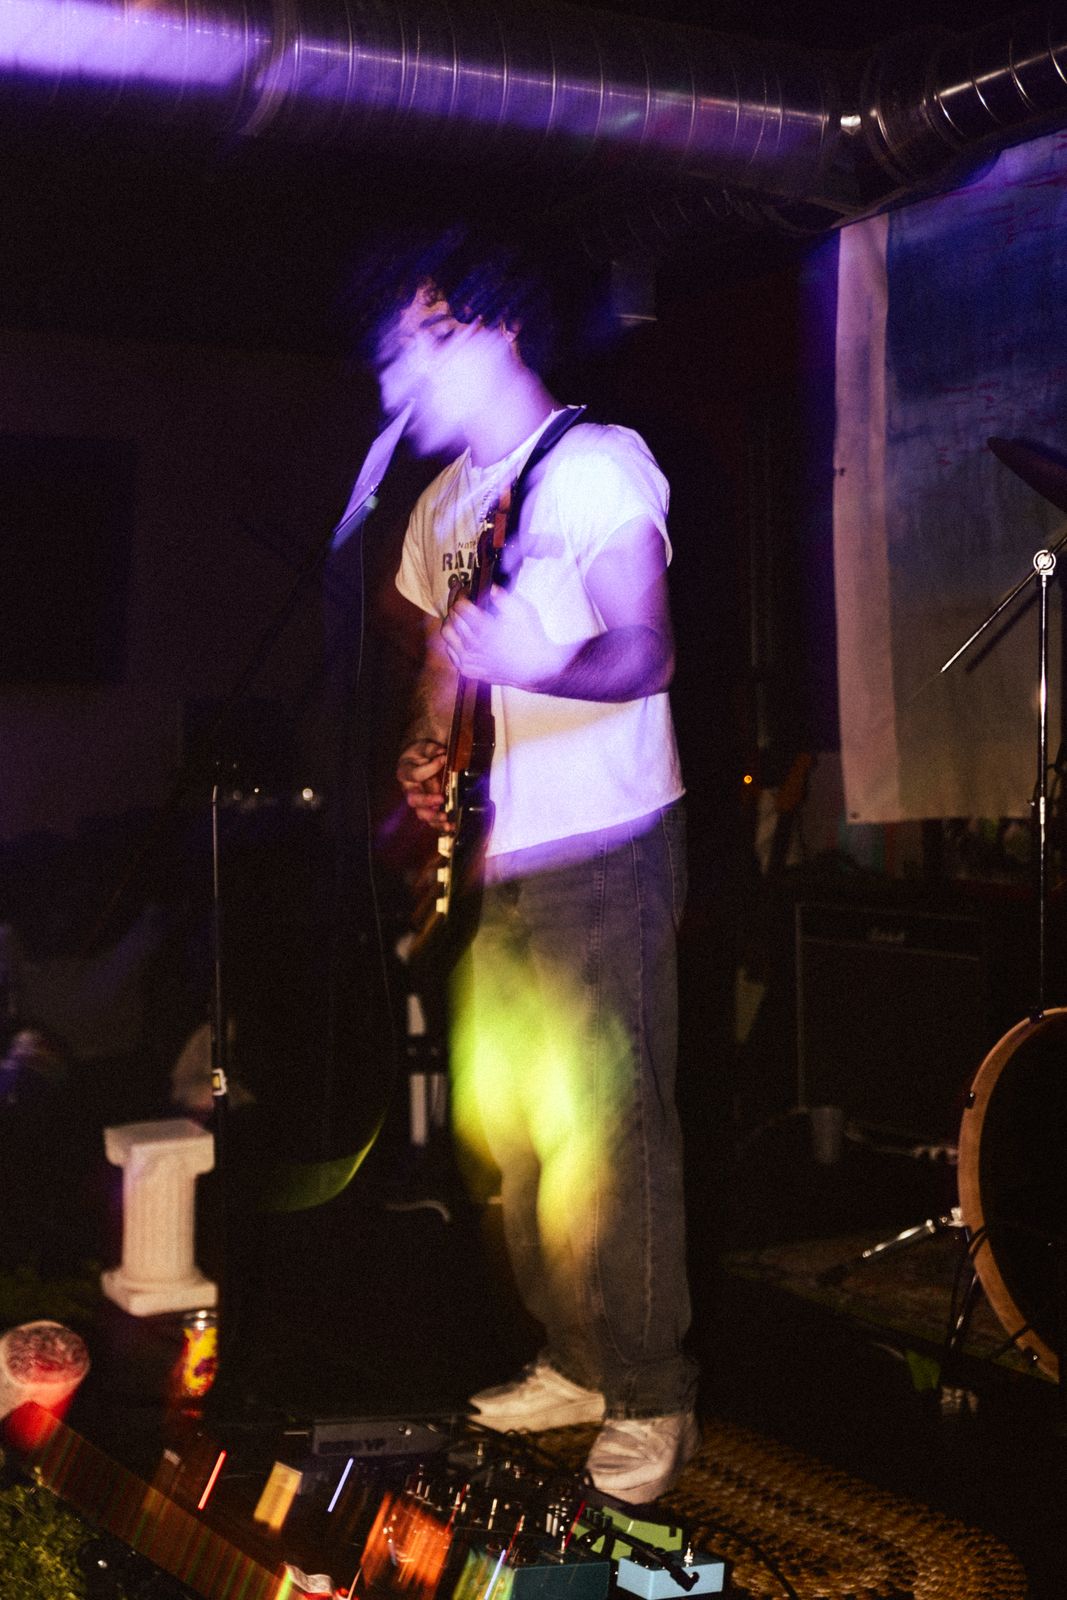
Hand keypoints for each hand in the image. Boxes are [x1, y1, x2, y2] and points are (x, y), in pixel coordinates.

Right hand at [397, 739, 451, 829]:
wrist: (417, 760)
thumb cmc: (419, 754)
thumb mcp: (423, 747)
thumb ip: (431, 749)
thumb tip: (441, 753)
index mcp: (405, 772)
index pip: (415, 774)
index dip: (429, 768)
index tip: (443, 759)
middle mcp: (409, 789)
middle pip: (413, 800)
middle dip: (427, 801)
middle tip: (441, 799)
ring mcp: (418, 800)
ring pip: (421, 813)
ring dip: (434, 818)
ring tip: (446, 819)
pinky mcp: (426, 807)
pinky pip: (431, 819)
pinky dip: (440, 824)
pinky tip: (450, 826)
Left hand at [440, 590, 566, 690]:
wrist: (535, 668)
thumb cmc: (530, 637)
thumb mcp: (522, 610)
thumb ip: (502, 596)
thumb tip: (489, 587)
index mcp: (484, 628)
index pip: (459, 604)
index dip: (462, 593)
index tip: (467, 590)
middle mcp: (472, 644)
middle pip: (452, 616)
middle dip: (457, 603)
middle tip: (465, 600)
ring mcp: (468, 659)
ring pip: (446, 632)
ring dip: (452, 621)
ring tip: (462, 618)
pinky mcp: (467, 670)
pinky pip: (450, 650)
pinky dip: (454, 640)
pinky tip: (464, 636)